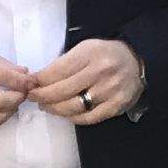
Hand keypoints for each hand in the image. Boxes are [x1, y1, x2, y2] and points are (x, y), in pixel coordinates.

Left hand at [24, 37, 144, 126]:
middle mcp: (100, 72)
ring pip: (73, 107)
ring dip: (54, 109)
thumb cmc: (105, 54)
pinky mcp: (116, 106)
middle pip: (62, 91)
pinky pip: (88, 118)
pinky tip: (65, 113)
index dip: (39, 80)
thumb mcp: (85, 48)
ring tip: (47, 106)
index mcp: (89, 54)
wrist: (137, 61)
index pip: (56, 71)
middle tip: (33, 98)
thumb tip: (39, 79)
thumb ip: (64, 62)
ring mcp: (109, 91)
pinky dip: (73, 118)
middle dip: (42, 96)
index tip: (30, 85)